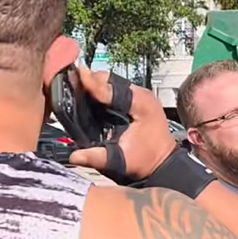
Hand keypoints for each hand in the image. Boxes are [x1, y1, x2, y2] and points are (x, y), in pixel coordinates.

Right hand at [68, 65, 176, 179]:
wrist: (163, 163)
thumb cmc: (146, 162)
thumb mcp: (120, 161)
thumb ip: (96, 158)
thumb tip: (74, 157)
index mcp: (141, 106)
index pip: (112, 89)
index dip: (92, 82)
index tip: (77, 74)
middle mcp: (143, 96)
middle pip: (113, 81)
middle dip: (93, 80)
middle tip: (74, 83)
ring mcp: (143, 96)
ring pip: (115, 83)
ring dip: (99, 84)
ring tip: (81, 87)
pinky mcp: (139, 99)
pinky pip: (119, 89)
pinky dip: (106, 90)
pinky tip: (94, 96)